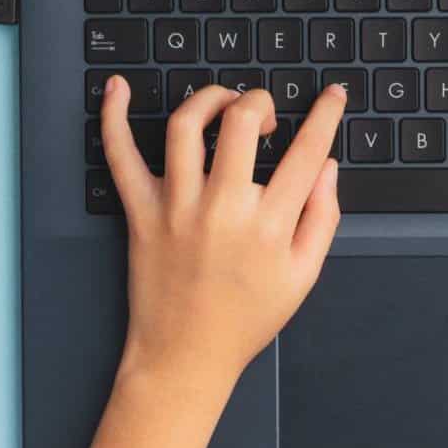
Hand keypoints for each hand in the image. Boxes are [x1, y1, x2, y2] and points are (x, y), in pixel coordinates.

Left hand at [100, 77, 345, 393]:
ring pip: (187, 126)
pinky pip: (120, 156)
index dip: (326, 114)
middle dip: (261, 102)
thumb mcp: (304, 274)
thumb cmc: (246, 318)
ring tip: (223, 103)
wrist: (184, 357)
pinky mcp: (141, 213)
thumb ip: (324, 216)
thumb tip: (328, 166)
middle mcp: (222, 208)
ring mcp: (177, 207)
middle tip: (266, 115)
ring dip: (210, 99)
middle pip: (242, 122)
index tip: (333, 94)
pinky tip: (118, 89)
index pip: (307, 151)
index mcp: (269, 224)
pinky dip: (113, 117)